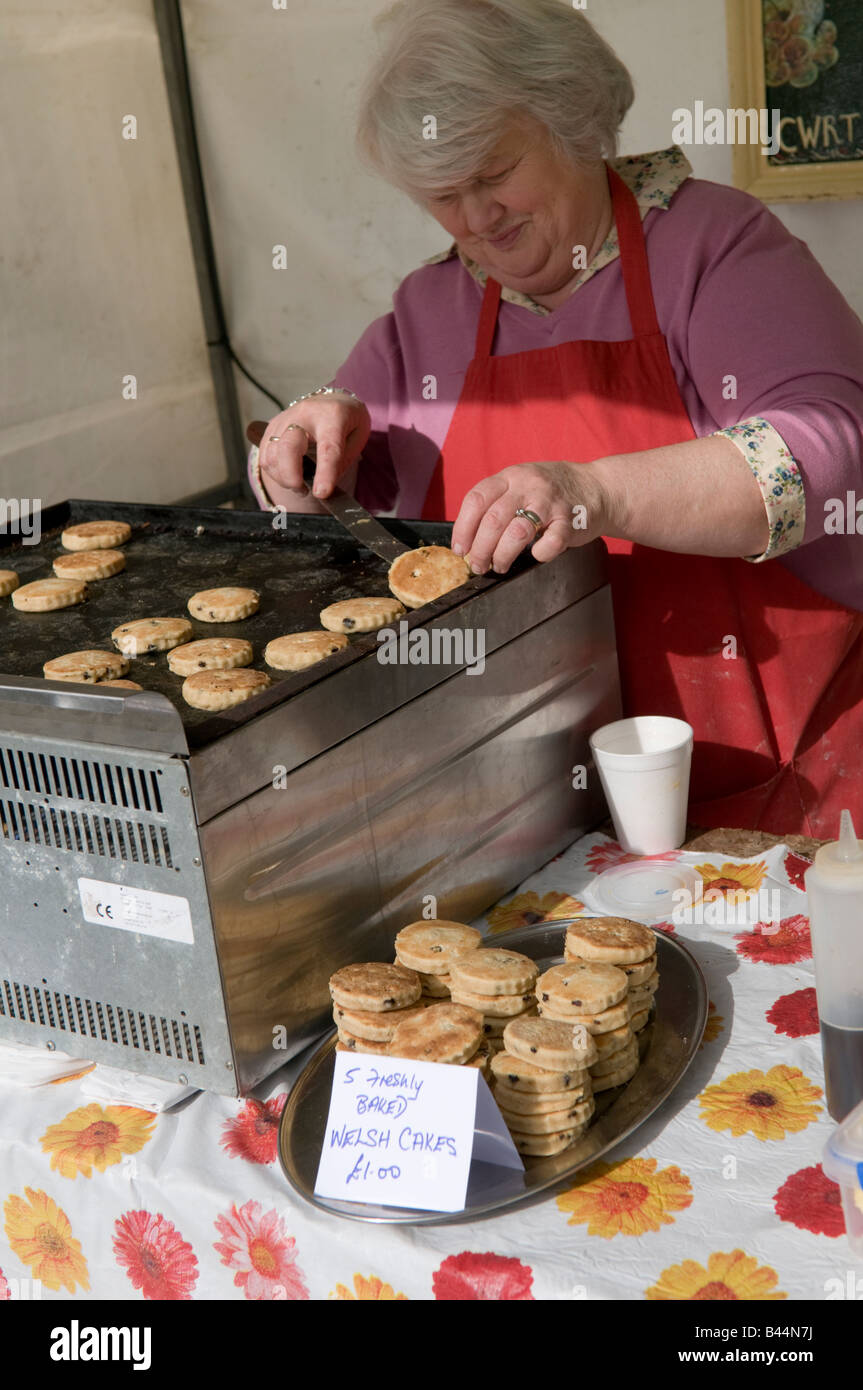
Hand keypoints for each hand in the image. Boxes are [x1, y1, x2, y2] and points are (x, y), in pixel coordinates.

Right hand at [250, 392, 370, 498]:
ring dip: (283, 478)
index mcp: (332, 416)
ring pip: (272, 455)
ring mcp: (284, 419)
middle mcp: (304, 414)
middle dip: (291, 476)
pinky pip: (264, 456)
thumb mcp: (358, 438)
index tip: (321, 493)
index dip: (324, 472)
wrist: (331, 401)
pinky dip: (274, 473)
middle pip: (288, 447)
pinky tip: (289, 475)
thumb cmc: (347, 422)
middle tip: (304, 491)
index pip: (327, 447)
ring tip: (300, 484)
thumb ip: (342, 462)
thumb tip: (322, 487)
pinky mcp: (271, 427)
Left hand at [450, 461, 610, 573]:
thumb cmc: (553, 492)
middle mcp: (528, 485)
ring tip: (500, 565)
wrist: (599, 487)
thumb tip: (469, 540)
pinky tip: (536, 555)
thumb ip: (497, 503)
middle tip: (478, 565)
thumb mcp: (521, 484)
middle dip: (480, 549)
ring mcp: (550, 502)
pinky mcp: (570, 521)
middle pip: (493, 520)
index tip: (460, 549)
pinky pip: (549, 543)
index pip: (476, 500)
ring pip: (516, 533)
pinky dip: (539, 554)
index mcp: (511, 477)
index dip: (463, 528)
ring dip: (502, 556)